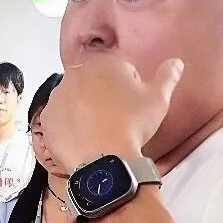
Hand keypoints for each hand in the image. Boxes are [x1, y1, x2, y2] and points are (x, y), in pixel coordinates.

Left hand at [40, 53, 183, 172]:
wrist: (104, 159)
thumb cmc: (133, 124)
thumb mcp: (158, 99)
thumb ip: (167, 76)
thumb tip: (176, 62)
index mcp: (102, 62)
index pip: (118, 71)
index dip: (128, 89)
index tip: (131, 108)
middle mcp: (74, 74)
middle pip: (93, 84)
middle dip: (102, 97)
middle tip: (115, 121)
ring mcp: (56, 97)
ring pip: (73, 101)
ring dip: (83, 111)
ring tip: (97, 133)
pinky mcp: (46, 120)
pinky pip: (59, 121)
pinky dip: (68, 128)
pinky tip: (81, 140)